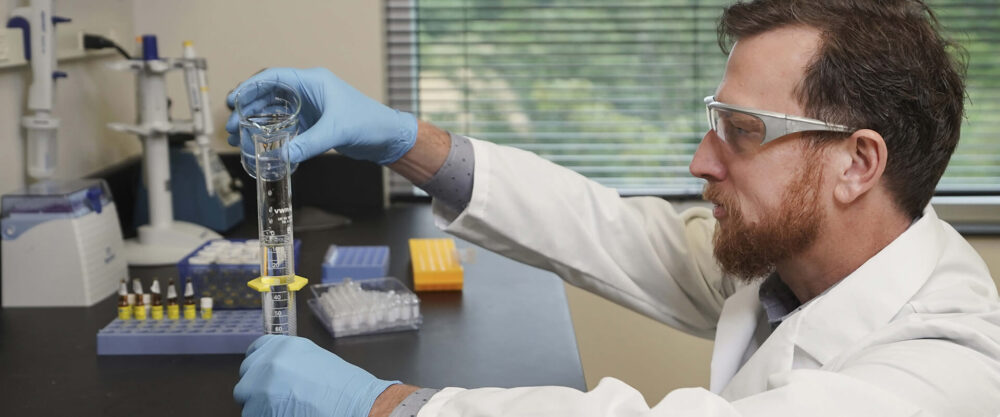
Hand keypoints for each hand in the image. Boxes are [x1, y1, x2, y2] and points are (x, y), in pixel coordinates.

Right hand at [225, 68, 417, 164]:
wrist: (387, 137)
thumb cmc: (369, 123)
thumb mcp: (336, 132)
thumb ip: (308, 144)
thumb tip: (280, 156)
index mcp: (313, 82)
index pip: (274, 77)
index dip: (250, 87)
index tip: (233, 100)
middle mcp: (309, 91)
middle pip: (269, 95)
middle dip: (247, 110)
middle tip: (231, 127)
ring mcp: (310, 107)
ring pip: (274, 111)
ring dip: (256, 123)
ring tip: (238, 138)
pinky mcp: (314, 123)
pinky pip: (285, 125)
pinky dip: (271, 134)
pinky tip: (259, 146)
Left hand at [234, 335, 398, 416]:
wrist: (354, 404)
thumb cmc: (342, 387)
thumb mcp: (313, 359)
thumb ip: (288, 361)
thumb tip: (274, 373)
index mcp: (282, 346)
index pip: (254, 352)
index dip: (258, 368)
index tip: (263, 377)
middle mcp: (267, 362)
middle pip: (246, 379)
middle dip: (257, 391)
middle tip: (279, 400)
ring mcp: (259, 386)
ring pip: (247, 402)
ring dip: (261, 408)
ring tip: (288, 410)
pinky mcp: (257, 410)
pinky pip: (252, 416)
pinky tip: (288, 416)